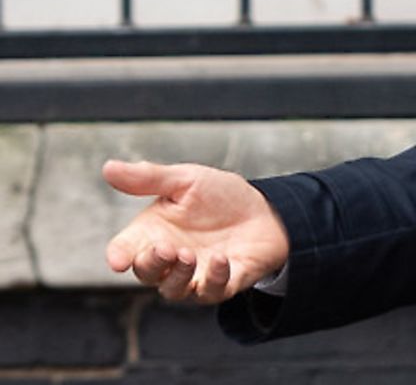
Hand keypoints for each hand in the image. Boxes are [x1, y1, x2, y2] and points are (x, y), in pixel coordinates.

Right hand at [102, 159, 290, 304]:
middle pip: (146, 273)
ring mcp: (194, 275)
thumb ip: (148, 178)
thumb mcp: (185, 180)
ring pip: (174, 289)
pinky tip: (220, 260)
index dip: (118, 256)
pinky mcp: (223, 284)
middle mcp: (168, 259)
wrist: (264, 209)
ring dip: (178, 275)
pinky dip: (214, 279)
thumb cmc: (218, 196)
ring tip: (188, 254)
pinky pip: (212, 291)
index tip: (117, 260)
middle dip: (151, 264)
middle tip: (166, 248)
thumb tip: (108, 167)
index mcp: (152, 233)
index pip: (125, 250)